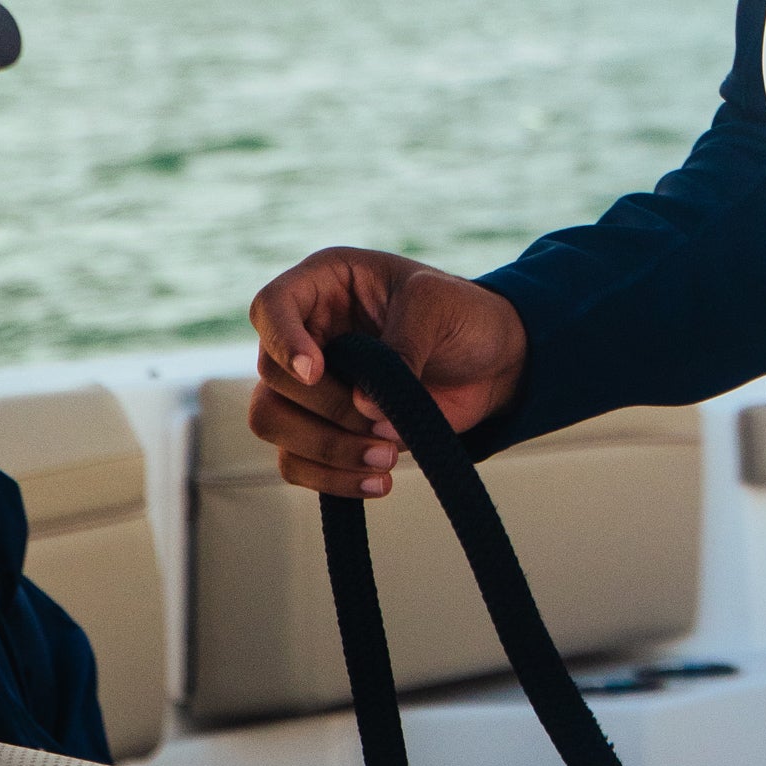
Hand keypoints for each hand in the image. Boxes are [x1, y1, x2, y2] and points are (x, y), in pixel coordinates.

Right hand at [247, 249, 526, 499]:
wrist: (495, 362)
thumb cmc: (464, 315)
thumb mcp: (439, 307)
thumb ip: (402, 346)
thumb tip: (363, 406)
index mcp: (325, 284)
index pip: (271, 306)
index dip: (283, 341)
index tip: (316, 372)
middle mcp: (307, 332)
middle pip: (271, 376)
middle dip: (327, 406)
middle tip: (381, 420)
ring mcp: (310, 384)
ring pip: (272, 422)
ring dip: (326, 447)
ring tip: (387, 456)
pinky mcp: (324, 428)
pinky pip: (296, 461)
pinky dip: (332, 478)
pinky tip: (378, 482)